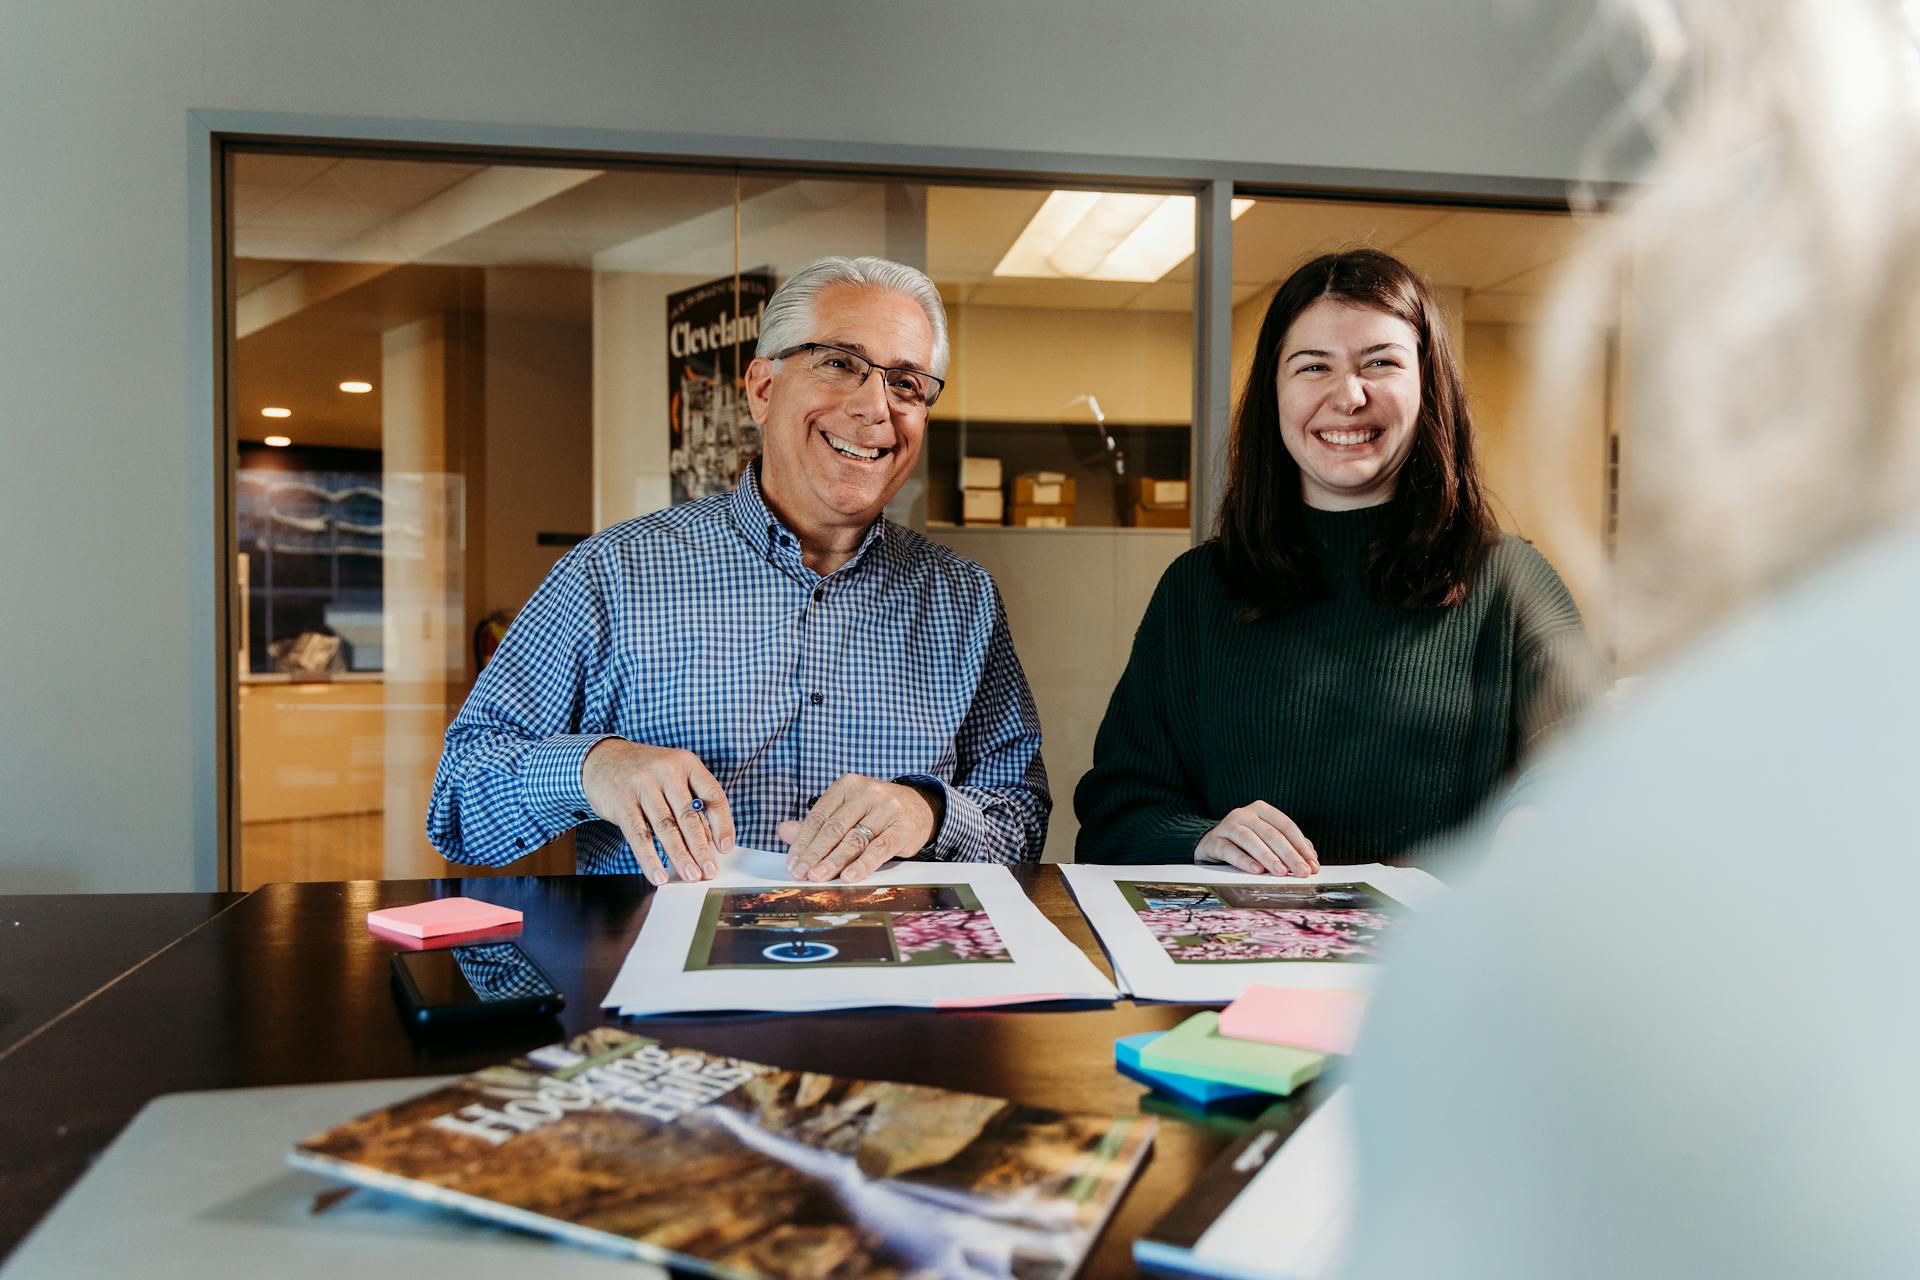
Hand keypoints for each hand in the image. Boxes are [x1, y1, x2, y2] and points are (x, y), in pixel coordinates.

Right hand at [580, 738, 734, 885]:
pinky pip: (639, 834)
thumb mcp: (673, 777)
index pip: (712, 794)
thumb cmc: (646, 773)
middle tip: (710, 871)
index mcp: (686, 763)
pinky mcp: (622, 800)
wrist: (602, 758)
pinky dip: (649, 858)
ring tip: (690, 875)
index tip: (725, 848)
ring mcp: (642, 784)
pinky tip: (658, 875)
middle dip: (701, 848)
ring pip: (665, 827)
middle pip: (688, 815)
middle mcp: (666, 770)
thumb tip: (709, 840)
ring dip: (680, 856)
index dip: (722, 823)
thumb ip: (691, 803)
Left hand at [777, 774, 936, 883]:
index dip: (803, 841)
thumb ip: (817, 823)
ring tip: (818, 877)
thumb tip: (783, 831)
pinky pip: (879, 849)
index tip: (792, 863)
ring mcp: (886, 809)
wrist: (920, 807)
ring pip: (854, 839)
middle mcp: (866, 793)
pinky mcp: (902, 828)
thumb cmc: (875, 811)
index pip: (819, 816)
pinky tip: (849, 876)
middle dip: (815, 853)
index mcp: (847, 786)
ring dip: (833, 861)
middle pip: (834, 828)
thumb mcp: (846, 810)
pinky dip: (863, 865)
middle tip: (800, 873)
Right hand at [1194, 801, 1319, 876]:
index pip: (1286, 826)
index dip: (1301, 846)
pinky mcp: (1214, 841)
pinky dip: (1244, 860)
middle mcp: (1244, 814)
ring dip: (1268, 857)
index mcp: (1262, 810)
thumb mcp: (1267, 839)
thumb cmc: (1244, 843)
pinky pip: (1230, 850)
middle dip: (1290, 855)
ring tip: (1281, 872)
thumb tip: (1311, 860)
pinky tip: (1256, 870)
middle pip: (1271, 834)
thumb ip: (1289, 845)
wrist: (1211, 843)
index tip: (1312, 864)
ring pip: (1251, 840)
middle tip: (1302, 872)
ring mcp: (1228, 826)